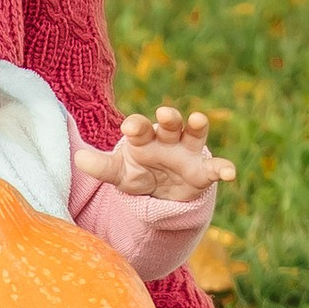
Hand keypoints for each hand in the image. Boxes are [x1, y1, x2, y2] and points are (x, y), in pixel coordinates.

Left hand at [70, 107, 237, 205]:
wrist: (161, 193)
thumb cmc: (138, 175)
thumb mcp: (119, 175)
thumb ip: (102, 167)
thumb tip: (77, 159)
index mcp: (144, 138)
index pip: (140, 128)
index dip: (137, 126)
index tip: (130, 127)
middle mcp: (168, 139)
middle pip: (170, 123)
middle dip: (168, 117)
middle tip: (163, 113)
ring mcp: (188, 153)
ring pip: (194, 134)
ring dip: (197, 125)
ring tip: (198, 119)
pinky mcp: (203, 171)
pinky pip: (215, 167)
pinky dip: (224, 168)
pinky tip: (230, 173)